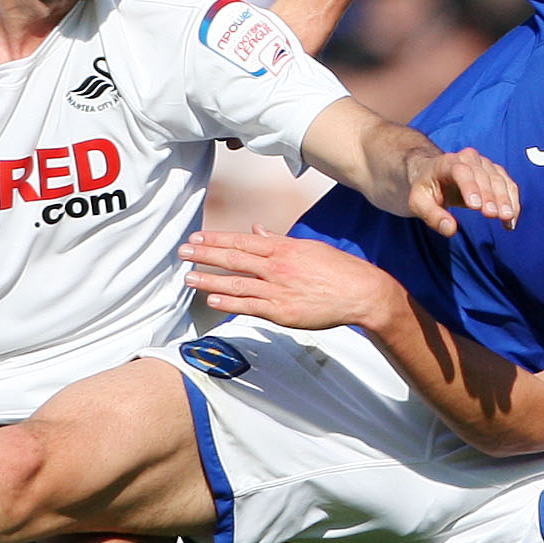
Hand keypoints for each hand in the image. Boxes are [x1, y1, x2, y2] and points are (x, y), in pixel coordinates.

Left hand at [181, 230, 397, 331]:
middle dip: (205, 254)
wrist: (361, 293)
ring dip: (209, 279)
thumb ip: (278, 241)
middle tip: (182, 252)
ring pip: (236, 283)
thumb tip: (256, 230)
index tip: (196, 238)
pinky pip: (250, 306)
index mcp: (283, 248)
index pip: (241, 241)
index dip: (216, 239)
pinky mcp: (282, 312)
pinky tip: (212, 300)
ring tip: (188, 277)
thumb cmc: (337, 269)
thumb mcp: (307, 248)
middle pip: (233, 258)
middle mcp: (277, 266)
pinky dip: (229, 302)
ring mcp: (278, 290)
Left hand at [407, 146, 518, 236]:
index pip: (461, 171)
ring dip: (505, 199)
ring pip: (499, 179)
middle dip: (490, 196)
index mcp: (447, 162)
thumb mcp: (418, 203)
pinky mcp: (495, 173)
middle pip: (484, 176)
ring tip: (507, 219)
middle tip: (494, 216)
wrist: (434, 174)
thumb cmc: (426, 189)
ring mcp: (484, 164)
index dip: (470, 186)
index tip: (476, 206)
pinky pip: (508, 185)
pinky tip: (511, 220)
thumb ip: (432, 216)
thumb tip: (450, 229)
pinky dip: (512, 202)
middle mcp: (469, 158)